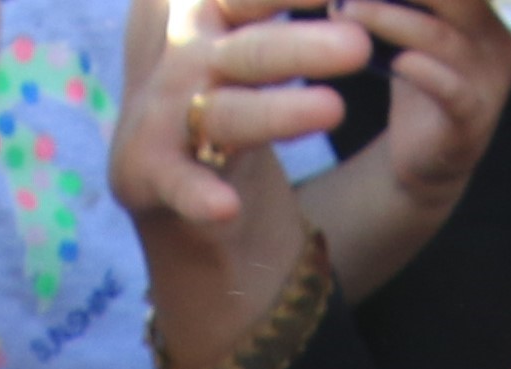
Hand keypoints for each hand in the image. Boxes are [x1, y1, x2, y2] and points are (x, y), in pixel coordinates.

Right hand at [113, 0, 378, 226]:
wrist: (152, 149)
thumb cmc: (219, 76)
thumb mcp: (242, 25)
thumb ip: (264, 4)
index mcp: (207, 9)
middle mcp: (186, 55)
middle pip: (252, 52)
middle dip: (301, 49)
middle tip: (358, 45)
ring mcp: (165, 112)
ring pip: (228, 114)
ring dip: (277, 114)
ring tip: (332, 109)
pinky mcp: (151, 169)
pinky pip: (180, 184)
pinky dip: (199, 196)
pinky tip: (225, 207)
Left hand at [350, 0, 510, 238]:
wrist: (422, 158)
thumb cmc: (415, 77)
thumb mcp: (414, 22)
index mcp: (490, 8)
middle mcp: (499, 37)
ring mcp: (490, 81)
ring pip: (442, 38)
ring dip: (387, 19)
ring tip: (344, 11)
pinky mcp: (474, 121)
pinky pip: (453, 93)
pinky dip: (424, 74)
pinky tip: (394, 63)